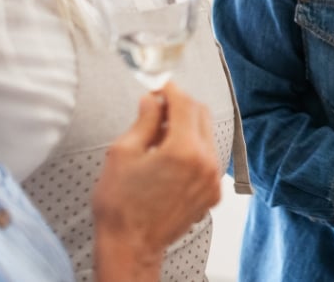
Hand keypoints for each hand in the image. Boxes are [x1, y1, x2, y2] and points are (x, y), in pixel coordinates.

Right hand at [92, 82, 221, 280]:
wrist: (131, 247)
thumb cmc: (120, 204)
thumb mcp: (123, 153)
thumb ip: (144, 120)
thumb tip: (152, 99)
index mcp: (185, 150)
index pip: (185, 103)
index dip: (170, 89)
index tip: (159, 85)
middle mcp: (207, 163)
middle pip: (202, 115)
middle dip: (181, 105)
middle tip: (157, 107)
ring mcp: (213, 179)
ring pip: (207, 135)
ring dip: (187, 126)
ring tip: (159, 134)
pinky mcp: (213, 193)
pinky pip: (209, 157)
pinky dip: (193, 148)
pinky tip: (170, 156)